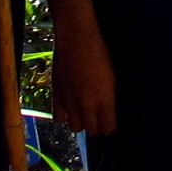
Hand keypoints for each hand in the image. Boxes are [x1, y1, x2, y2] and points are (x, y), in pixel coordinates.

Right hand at [49, 17, 117, 137]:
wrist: (77, 39)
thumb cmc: (101, 53)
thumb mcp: (114, 76)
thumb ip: (111, 97)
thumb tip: (113, 109)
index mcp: (105, 101)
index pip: (109, 129)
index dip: (111, 128)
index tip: (112, 123)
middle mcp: (87, 106)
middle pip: (92, 131)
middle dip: (97, 126)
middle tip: (99, 117)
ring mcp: (70, 102)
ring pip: (76, 127)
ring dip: (81, 122)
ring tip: (85, 112)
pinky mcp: (57, 96)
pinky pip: (59, 118)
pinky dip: (65, 116)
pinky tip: (70, 107)